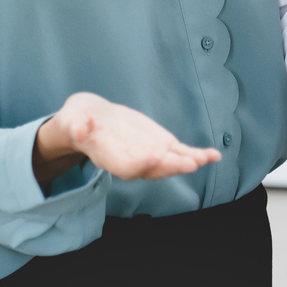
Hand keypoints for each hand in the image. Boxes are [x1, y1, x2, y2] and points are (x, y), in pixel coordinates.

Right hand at [32, 92, 221, 187]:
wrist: (90, 120)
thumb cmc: (78, 119)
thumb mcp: (72, 118)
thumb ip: (76, 125)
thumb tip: (78, 130)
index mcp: (108, 156)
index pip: (125, 166)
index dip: (139, 164)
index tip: (153, 157)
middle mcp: (131, 160)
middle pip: (153, 169)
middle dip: (171, 166)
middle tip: (190, 163)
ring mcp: (147, 154)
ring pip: (170, 162)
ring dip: (189, 161)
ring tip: (207, 158)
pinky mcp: (158, 145)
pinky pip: (179, 152)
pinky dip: (196, 155)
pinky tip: (214, 155)